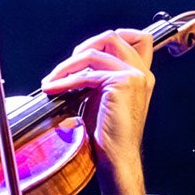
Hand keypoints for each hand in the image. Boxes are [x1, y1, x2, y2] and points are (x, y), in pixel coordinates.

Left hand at [37, 28, 155, 194]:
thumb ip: (97, 77)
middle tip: (64, 67)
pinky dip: (65, 81)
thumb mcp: (102, 97)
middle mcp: (142, 71)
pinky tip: (53, 89)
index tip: (86, 50)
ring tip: (52, 80)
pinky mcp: (123, 83)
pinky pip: (86, 74)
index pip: (138, 38)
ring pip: (94, 52)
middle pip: (112, 36)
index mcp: (140, 74)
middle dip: (83, 47)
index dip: (113, 36)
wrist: (117, 157)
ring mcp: (134, 75)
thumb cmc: (108, 134)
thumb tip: (73, 65)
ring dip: (67, 65)